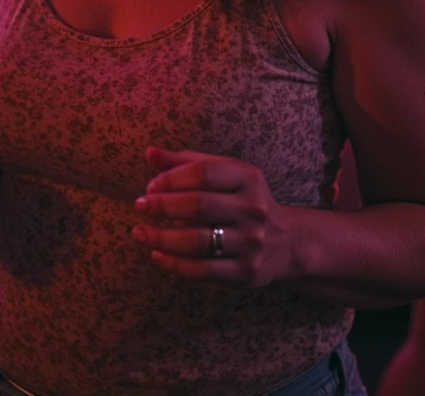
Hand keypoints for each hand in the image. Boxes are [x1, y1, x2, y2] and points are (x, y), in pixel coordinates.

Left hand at [132, 147, 292, 285]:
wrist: (285, 242)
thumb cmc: (242, 200)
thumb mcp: (224, 174)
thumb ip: (186, 162)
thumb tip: (150, 153)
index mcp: (248, 178)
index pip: (204, 173)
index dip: (172, 178)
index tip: (150, 186)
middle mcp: (253, 209)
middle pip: (199, 206)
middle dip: (162, 206)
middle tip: (139, 206)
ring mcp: (251, 242)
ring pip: (197, 241)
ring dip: (161, 238)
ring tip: (139, 233)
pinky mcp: (245, 272)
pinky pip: (202, 270)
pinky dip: (174, 264)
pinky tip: (156, 255)